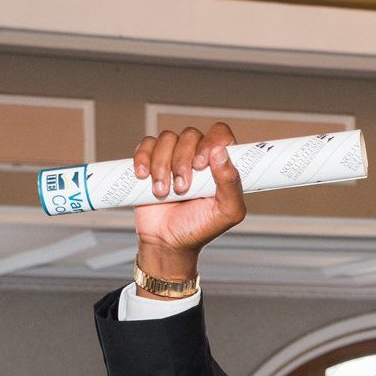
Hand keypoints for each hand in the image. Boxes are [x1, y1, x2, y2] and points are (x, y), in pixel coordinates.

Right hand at [131, 121, 246, 284]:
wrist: (166, 241)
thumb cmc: (200, 227)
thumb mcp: (227, 212)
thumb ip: (232, 184)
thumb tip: (222, 152)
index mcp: (220, 164)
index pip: (221, 134)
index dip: (211, 141)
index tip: (201, 164)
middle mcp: (198, 155)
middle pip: (191, 135)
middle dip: (183, 161)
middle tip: (182, 188)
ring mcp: (173, 156)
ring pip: (167, 138)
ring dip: (162, 165)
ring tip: (163, 192)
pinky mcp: (151, 160)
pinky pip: (147, 144)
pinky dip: (143, 158)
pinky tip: (144, 176)